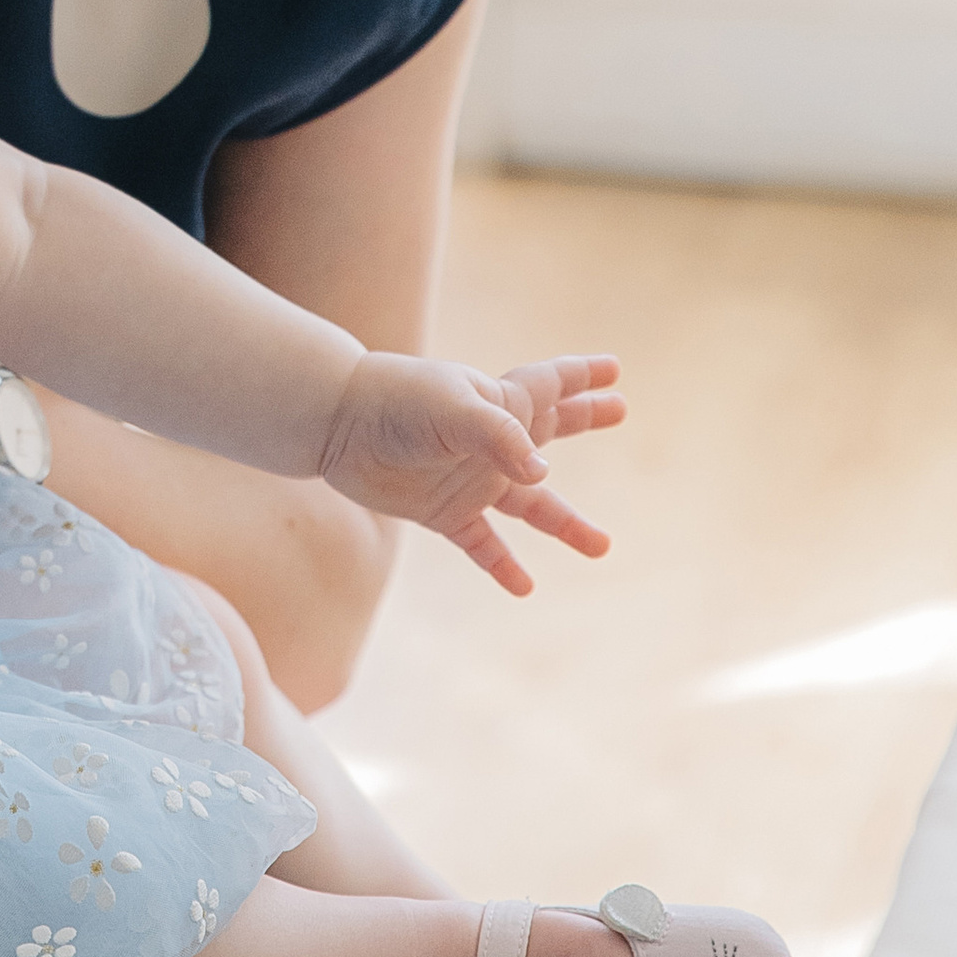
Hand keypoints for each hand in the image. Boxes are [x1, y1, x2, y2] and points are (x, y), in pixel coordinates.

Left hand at [319, 348, 620, 595]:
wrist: (335, 426)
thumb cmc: (397, 403)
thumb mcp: (454, 410)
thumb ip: (500, 438)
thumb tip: (541, 474)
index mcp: (499, 403)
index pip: (551, 385)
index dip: (582, 377)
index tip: (615, 369)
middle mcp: (491, 441)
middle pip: (549, 430)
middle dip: (583, 418)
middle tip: (620, 410)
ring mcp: (470, 478)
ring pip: (530, 503)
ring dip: (565, 524)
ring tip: (602, 546)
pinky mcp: (444, 512)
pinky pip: (482, 544)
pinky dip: (503, 564)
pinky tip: (524, 587)